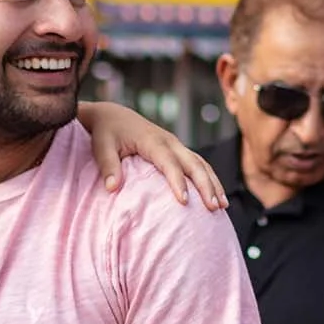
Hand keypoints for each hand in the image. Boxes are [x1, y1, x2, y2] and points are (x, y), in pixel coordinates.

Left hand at [80, 102, 226, 209]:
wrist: (113, 115)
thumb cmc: (106, 132)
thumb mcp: (101, 146)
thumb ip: (107, 166)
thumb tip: (112, 188)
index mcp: (151, 140)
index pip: (169, 162)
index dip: (177, 181)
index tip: (184, 201)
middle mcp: (169, 141)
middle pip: (194, 163)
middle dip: (205, 185)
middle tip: (213, 208)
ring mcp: (176, 145)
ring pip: (201, 163)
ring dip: (213, 183)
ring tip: (222, 206)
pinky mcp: (178, 150)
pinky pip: (199, 163)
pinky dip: (210, 178)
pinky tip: (216, 196)